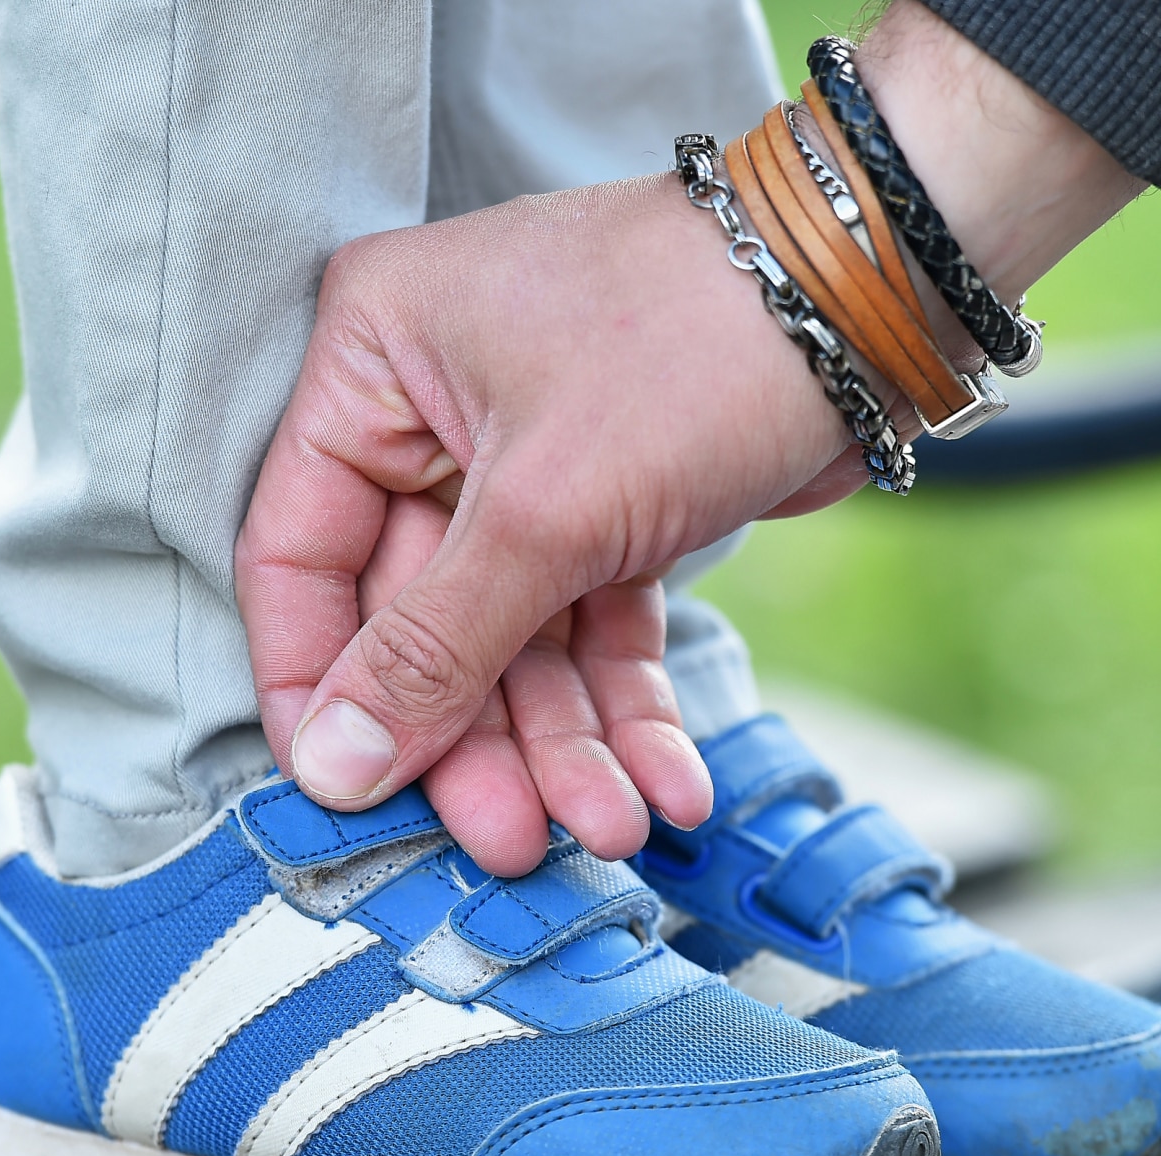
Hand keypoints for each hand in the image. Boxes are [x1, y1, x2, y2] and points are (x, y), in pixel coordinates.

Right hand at [236, 171, 852, 871]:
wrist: (884, 287)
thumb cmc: (699, 340)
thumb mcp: (544, 508)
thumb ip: (432, 648)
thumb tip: (333, 766)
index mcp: (370, 367)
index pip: (297, 558)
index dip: (319, 689)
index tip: (345, 798)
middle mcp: (431, 419)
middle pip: (418, 619)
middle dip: (476, 738)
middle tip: (508, 842)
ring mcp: (522, 468)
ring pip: (512, 640)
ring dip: (561, 742)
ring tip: (610, 827)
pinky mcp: (605, 508)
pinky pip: (591, 625)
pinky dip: (624, 702)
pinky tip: (665, 782)